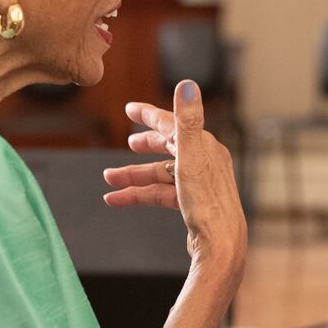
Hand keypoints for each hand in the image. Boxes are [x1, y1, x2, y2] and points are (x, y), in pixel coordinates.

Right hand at [103, 80, 247, 268]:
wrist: (218, 244)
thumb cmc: (206, 201)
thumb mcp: (191, 156)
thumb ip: (187, 119)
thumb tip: (187, 83)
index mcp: (204, 146)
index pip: (172, 123)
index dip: (149, 114)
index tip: (130, 109)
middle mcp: (204, 162)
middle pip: (169, 147)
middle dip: (146, 144)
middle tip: (128, 142)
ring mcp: (197, 184)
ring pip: (160, 174)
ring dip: (133, 175)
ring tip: (108, 179)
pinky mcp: (191, 204)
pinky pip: (160, 194)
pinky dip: (139, 194)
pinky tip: (117, 199)